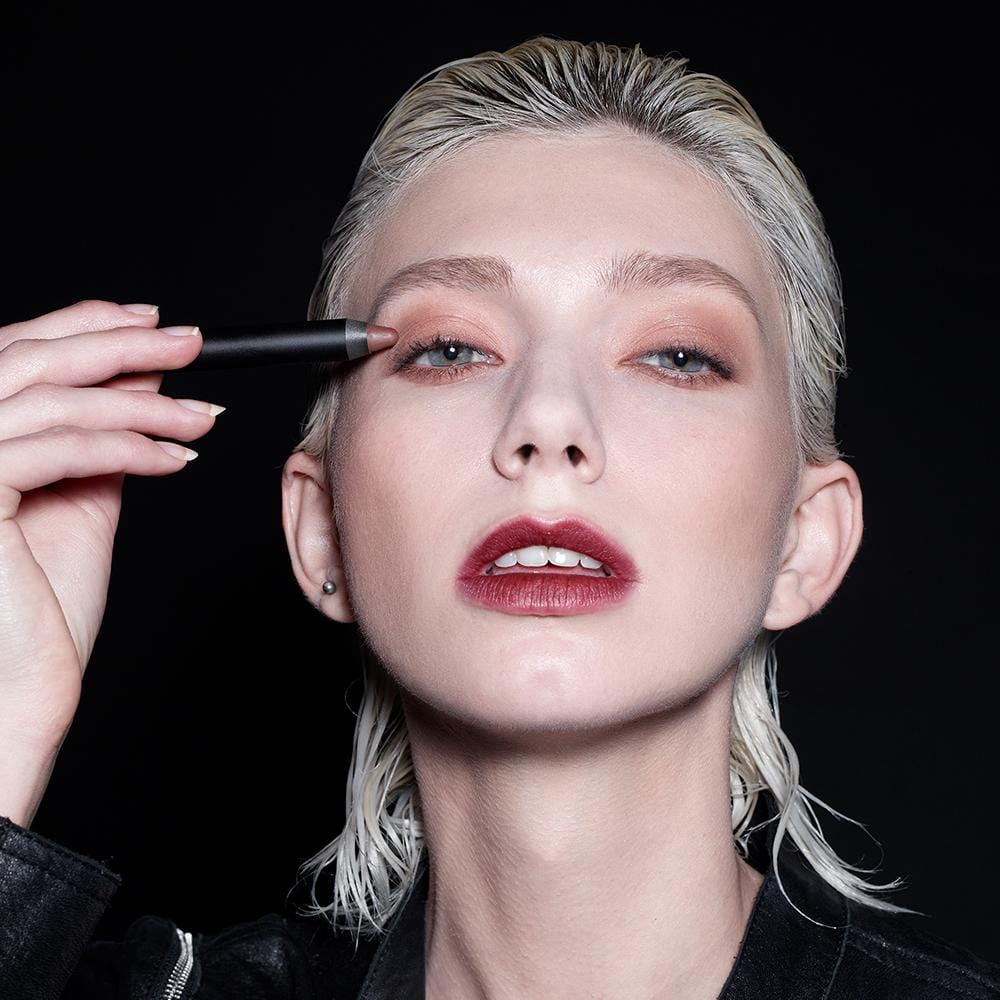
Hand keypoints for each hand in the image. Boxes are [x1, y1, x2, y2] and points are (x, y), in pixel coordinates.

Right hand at [0, 300, 222, 822]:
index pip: (17, 355)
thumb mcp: (81, 499)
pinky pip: (62, 449)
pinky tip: (176, 458)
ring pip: (54, 401)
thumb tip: (144, 375)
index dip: (83, 326)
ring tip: (203, 417)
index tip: (152, 323)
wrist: (19, 692)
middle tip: (191, 341)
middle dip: (120, 345)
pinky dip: (129, 447)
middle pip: (30, 360)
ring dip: (143, 403)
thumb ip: (102, 435)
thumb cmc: (42, 610)